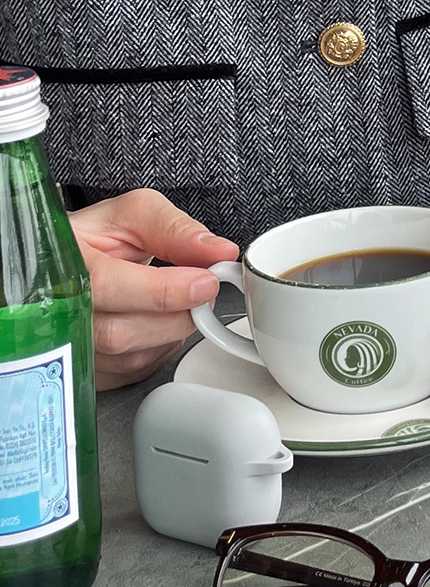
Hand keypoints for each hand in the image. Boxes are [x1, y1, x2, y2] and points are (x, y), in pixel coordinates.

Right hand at [71, 188, 238, 390]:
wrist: (71, 265)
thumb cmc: (97, 239)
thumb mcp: (132, 215)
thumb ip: (174, 229)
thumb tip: (219, 252)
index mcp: (62, 263)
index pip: (107, 286)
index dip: (163, 290)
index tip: (205, 282)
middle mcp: (54, 312)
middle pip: (121, 332)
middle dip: (177, 312)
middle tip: (200, 288)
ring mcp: (66, 348)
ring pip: (132, 357)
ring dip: (171, 329)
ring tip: (173, 298)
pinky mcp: (86, 372)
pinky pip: (135, 371)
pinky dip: (160, 346)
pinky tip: (155, 320)